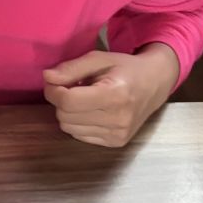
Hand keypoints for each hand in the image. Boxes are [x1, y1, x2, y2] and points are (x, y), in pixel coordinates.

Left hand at [42, 46, 178, 147]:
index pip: (68, 101)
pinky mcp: (116, 142)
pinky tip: (92, 111)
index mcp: (115, 95)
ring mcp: (118, 134)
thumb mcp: (99, 59)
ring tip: (83, 99)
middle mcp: (118, 119)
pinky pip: (79, 135)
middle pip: (65, 116)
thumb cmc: (125, 68)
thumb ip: (71, 68)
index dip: (53, 90)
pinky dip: (78, 123)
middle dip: (61, 101)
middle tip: (71, 88)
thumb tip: (47, 77)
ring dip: (68, 113)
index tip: (55, 81)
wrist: (155, 84)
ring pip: (69, 128)